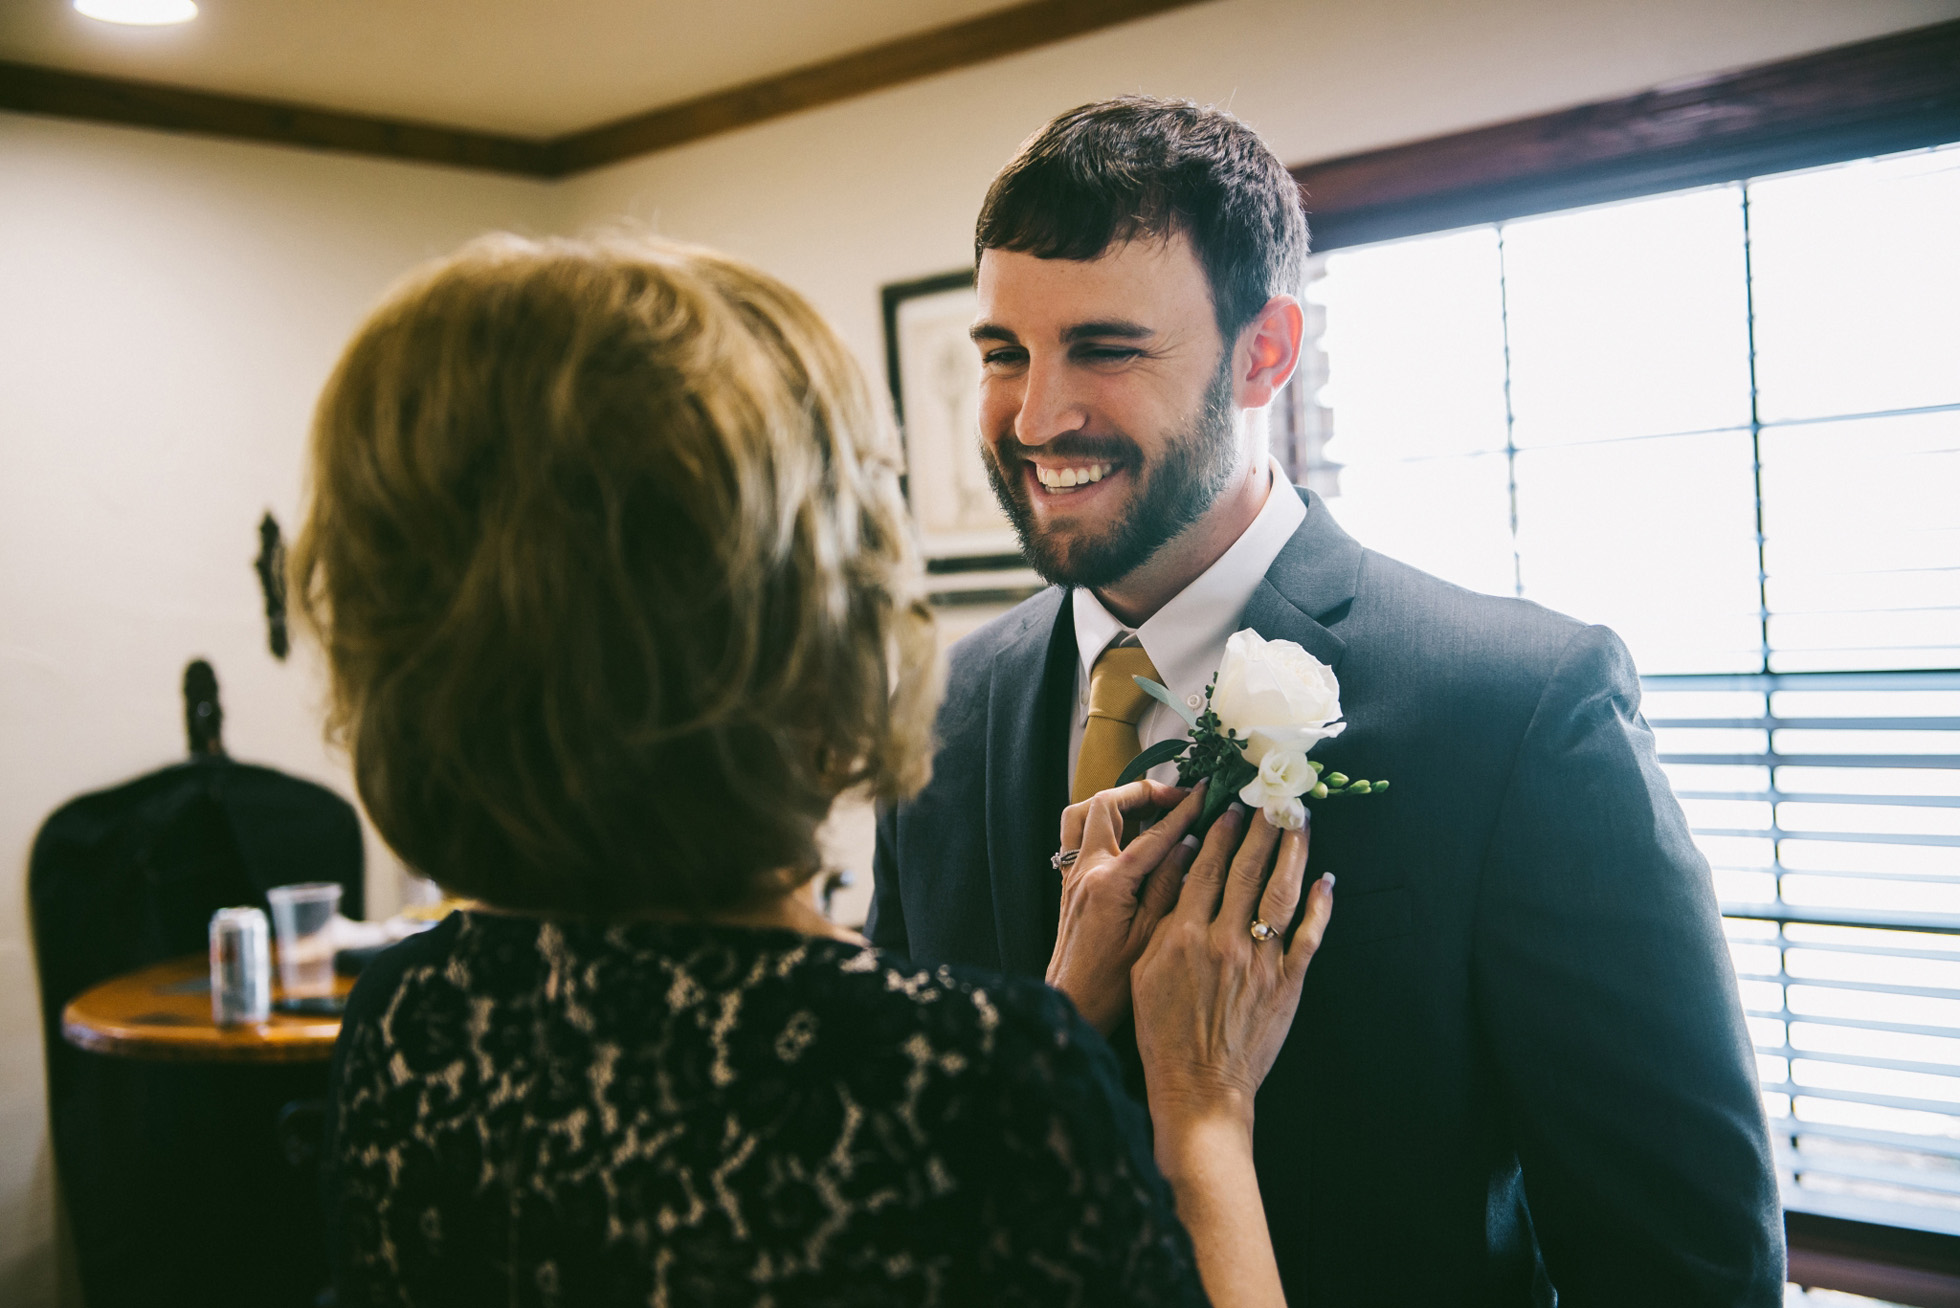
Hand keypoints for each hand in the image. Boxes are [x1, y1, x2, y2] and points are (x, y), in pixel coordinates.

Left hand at [1045, 779, 1205, 1034]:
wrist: (1072, 1003)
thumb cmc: (1113, 982)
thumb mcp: (1154, 936)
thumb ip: (1171, 886)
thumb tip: (1190, 844)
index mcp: (1110, 883)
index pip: (1154, 834)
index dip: (1184, 810)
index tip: (1207, 794)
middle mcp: (1086, 870)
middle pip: (1107, 805)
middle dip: (1143, 792)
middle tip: (1176, 797)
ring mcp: (1072, 874)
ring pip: (1083, 812)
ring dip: (1116, 801)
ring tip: (1148, 806)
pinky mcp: (1069, 882)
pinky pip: (1076, 833)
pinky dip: (1099, 821)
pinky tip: (1125, 833)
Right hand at [1132, 803, 1332, 1137]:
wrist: (1198, 1086)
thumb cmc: (1163, 1032)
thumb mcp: (1146, 970)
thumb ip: (1164, 922)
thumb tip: (1180, 877)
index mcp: (1184, 934)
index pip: (1204, 868)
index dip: (1220, 834)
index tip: (1230, 808)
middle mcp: (1224, 939)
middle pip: (1247, 870)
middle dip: (1261, 828)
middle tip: (1273, 799)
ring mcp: (1260, 961)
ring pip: (1282, 892)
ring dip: (1293, 852)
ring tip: (1300, 822)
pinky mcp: (1288, 983)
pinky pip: (1309, 936)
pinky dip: (1320, 905)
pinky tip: (1325, 881)